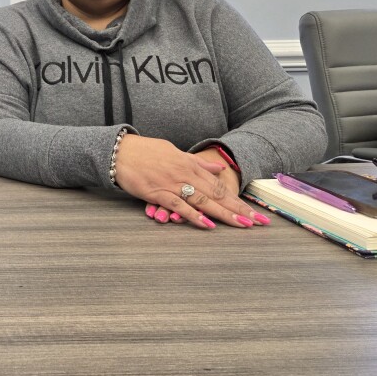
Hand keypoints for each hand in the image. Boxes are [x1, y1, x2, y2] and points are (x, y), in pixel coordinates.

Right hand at [114, 135, 265, 228]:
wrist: (119, 150)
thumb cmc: (145, 151)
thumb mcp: (175, 152)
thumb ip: (197, 162)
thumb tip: (218, 168)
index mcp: (190, 165)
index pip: (219, 185)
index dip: (237, 199)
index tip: (254, 212)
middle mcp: (185, 174)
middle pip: (216, 194)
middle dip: (238, 209)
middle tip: (257, 222)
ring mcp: (172, 183)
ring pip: (202, 200)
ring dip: (223, 213)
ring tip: (241, 224)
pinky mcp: (157, 192)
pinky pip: (179, 206)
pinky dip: (194, 215)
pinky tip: (207, 224)